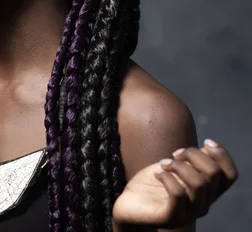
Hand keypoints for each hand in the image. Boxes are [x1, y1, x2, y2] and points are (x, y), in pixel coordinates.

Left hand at [112, 139, 237, 228]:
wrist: (128, 203)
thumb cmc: (152, 184)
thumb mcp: (174, 167)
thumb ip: (192, 160)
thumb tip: (208, 147)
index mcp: (207, 192)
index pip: (230, 175)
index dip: (222, 155)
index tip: (206, 141)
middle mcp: (202, 204)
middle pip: (214, 174)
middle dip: (194, 155)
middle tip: (174, 153)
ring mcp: (188, 213)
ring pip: (198, 183)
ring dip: (178, 166)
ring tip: (163, 164)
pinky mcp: (171, 218)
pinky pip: (178, 194)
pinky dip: (167, 177)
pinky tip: (157, 174)